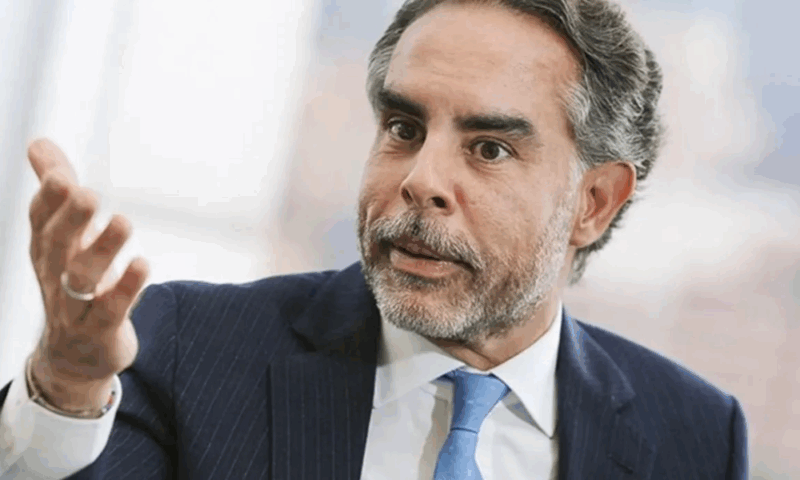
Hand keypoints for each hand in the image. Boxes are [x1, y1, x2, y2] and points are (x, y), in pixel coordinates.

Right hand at [26, 139, 148, 412]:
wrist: (75, 355)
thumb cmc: (72, 281)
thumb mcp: (64, 237)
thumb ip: (55, 190)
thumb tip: (38, 142)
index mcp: (46, 250)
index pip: (39, 221)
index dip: (48, 200)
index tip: (61, 175)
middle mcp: (54, 275)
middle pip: (56, 245)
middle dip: (70, 219)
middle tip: (87, 193)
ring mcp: (75, 304)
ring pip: (81, 277)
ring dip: (102, 249)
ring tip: (123, 221)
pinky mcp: (101, 328)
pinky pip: (111, 308)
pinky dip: (127, 287)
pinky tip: (143, 264)